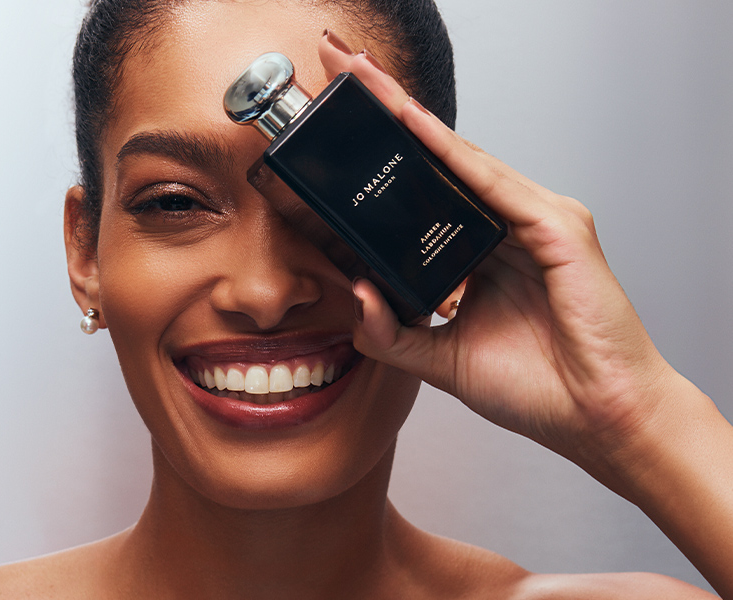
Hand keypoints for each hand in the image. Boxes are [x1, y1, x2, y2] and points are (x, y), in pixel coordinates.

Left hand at [318, 32, 675, 464]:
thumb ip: (392, 333)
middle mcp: (506, 228)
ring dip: (407, 117)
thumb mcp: (441, 360)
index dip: (381, 156)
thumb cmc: (536, 388)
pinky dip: (449, 152)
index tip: (334, 130)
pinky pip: (492, 184)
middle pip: (437, 161)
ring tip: (360, 78)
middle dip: (387, 114)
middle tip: (339, 69)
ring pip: (460, 160)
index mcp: (480, 255)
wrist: (597, 420)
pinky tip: (409, 123)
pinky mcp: (557, 229)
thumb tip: (353, 292)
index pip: (421, 194)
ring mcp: (534, 221)